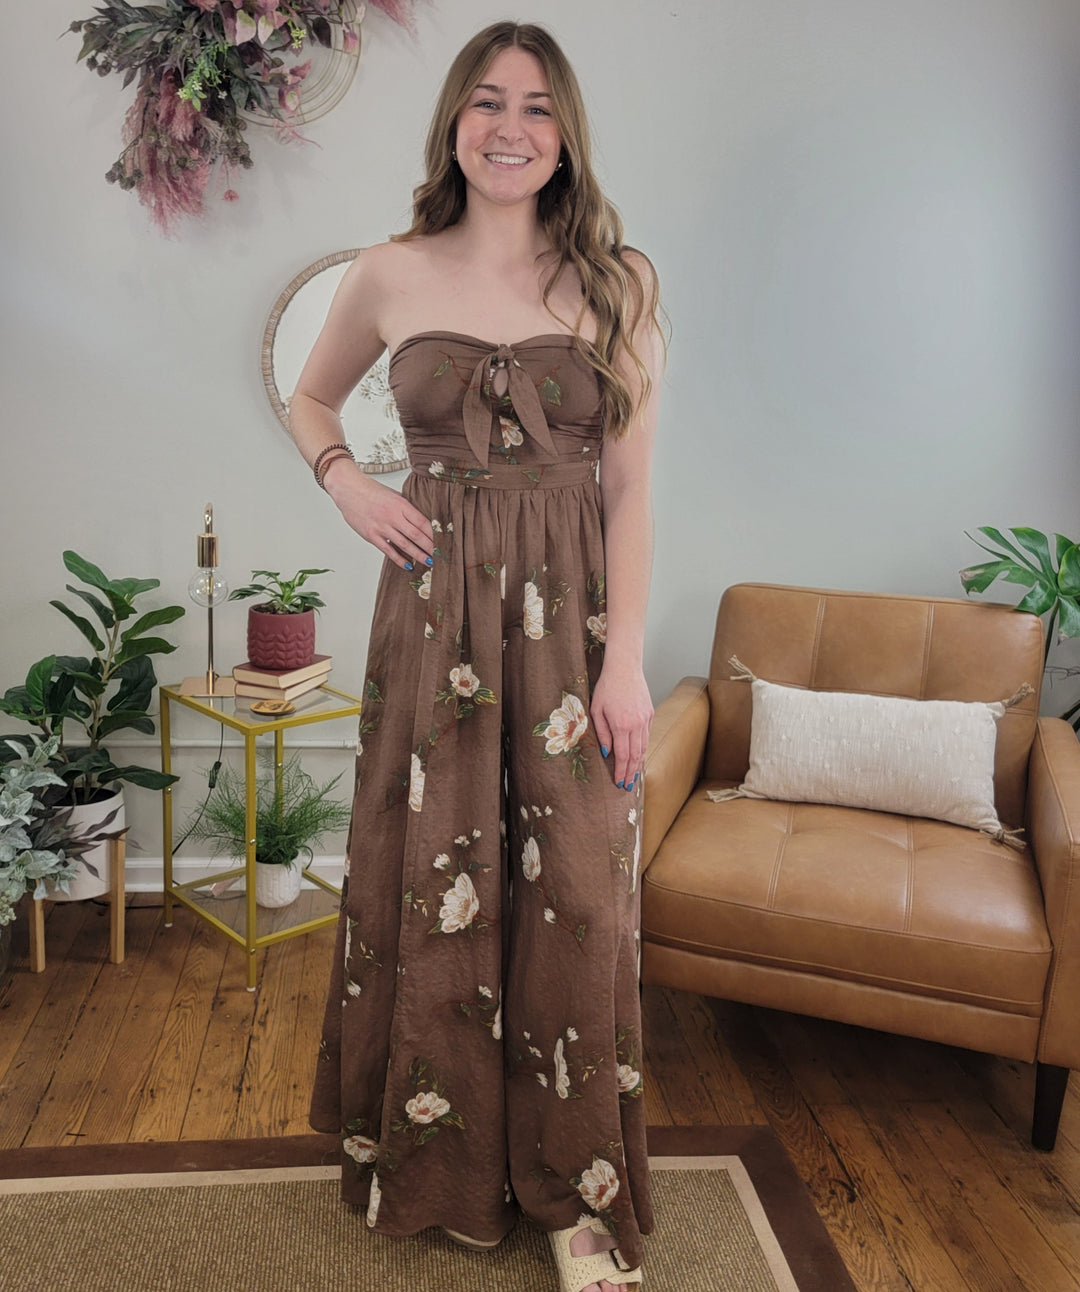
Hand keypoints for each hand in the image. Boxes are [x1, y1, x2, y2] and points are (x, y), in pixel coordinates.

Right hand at [324, 459, 434, 570]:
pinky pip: (388, 550)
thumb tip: (423, 523)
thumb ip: (407, 509)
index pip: (422, 521)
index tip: (443, 542)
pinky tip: (408, 565)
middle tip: (441, 556)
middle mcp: (392, 516)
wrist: (348, 488)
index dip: (434, 534)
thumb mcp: (394, 495)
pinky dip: (399, 559)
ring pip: (404, 544)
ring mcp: (381, 526)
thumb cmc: (371, 491)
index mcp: (400, 504)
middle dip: (430, 547)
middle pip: (416, 535)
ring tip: (429, 563)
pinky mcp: (371, 535)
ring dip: (418, 555)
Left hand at [590, 660, 652, 790]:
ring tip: (634, 776)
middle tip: (628, 786)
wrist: (624, 668)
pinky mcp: (650, 713)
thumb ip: (602, 733)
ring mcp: (646, 719)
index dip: (621, 771)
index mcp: (621, 725)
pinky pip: (647, 736)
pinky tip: (638, 756)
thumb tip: (607, 753)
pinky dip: (643, 748)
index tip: (619, 783)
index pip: (622, 756)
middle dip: (631, 773)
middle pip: (635, 756)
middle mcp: (636, 725)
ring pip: (643, 747)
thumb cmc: (606, 687)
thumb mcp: (596, 710)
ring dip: (638, 763)